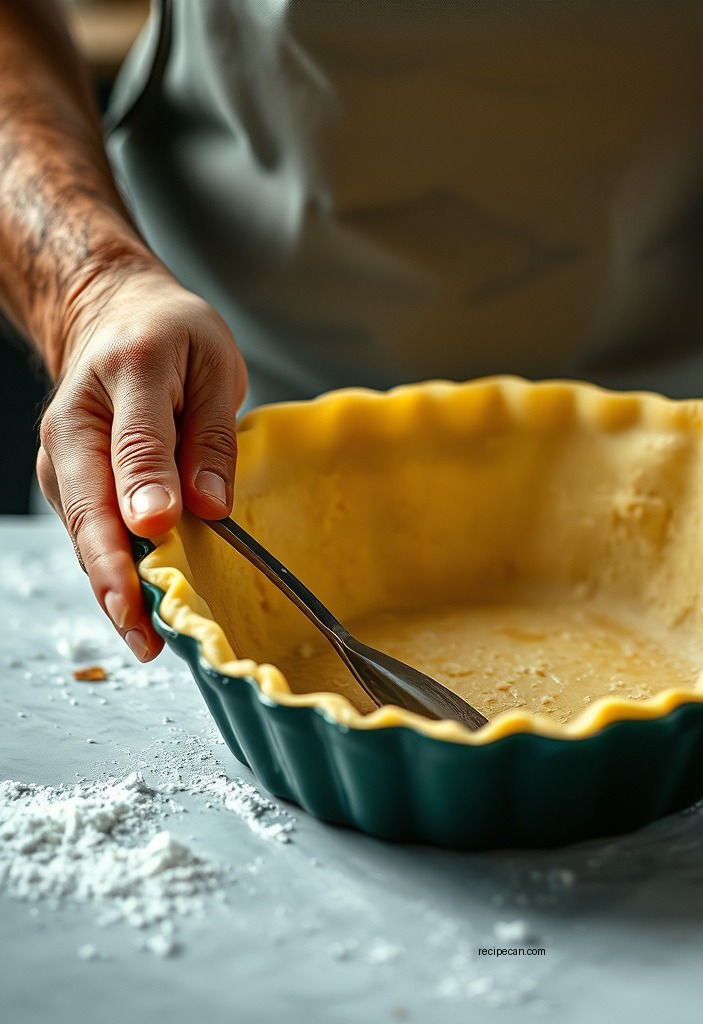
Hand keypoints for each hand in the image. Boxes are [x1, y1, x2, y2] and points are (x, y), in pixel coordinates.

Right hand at [36, 263, 247, 661]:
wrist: (119, 318)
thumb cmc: (173, 337)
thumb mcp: (209, 364)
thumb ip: (207, 435)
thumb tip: (205, 506)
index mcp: (118, 382)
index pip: (130, 449)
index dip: (144, 497)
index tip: (159, 532)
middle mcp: (75, 429)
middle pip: (89, 509)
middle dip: (114, 574)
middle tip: (144, 630)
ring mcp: (66, 461)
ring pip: (85, 534)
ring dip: (112, 588)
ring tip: (147, 641)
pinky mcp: (73, 484)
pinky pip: (92, 535)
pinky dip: (113, 574)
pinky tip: (138, 612)